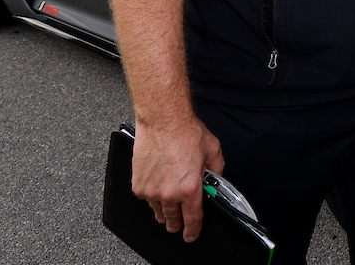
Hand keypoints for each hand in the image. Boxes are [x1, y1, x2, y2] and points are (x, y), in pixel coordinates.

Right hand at [131, 115, 224, 242]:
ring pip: (157, 210)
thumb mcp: (213, 151)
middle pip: (173, 218)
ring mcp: (151, 190)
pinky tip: (156, 191)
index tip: (191, 234)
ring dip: (163, 212)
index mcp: (190, 188)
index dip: (193, 230)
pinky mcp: (138, 183)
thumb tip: (215, 179)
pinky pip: (145, 198)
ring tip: (167, 213)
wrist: (163, 120)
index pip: (193, 219)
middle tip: (178, 225)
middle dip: (176, 223)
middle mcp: (169, 193)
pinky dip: (151, 197)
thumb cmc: (186, 132)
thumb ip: (216, 170)